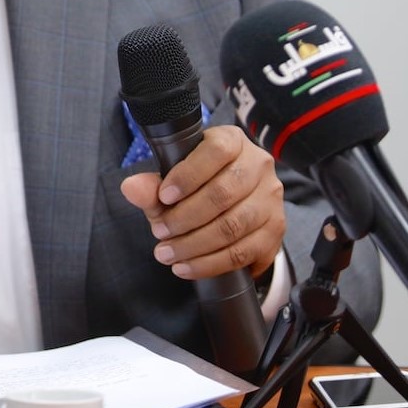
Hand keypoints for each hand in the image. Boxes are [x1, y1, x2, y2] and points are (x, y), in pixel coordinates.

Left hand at [120, 126, 283, 279]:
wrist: (231, 208)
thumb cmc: (197, 187)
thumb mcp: (172, 182)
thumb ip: (151, 186)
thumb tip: (131, 188)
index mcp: (233, 141)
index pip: (216, 151)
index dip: (188, 175)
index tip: (164, 197)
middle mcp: (259, 165)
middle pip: (223, 194)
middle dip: (184, 218)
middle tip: (159, 233)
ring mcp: (271, 198)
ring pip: (233, 226)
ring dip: (194, 245)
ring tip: (167, 254)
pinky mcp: (275, 230)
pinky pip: (242, 252)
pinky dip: (209, 264)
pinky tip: (186, 267)